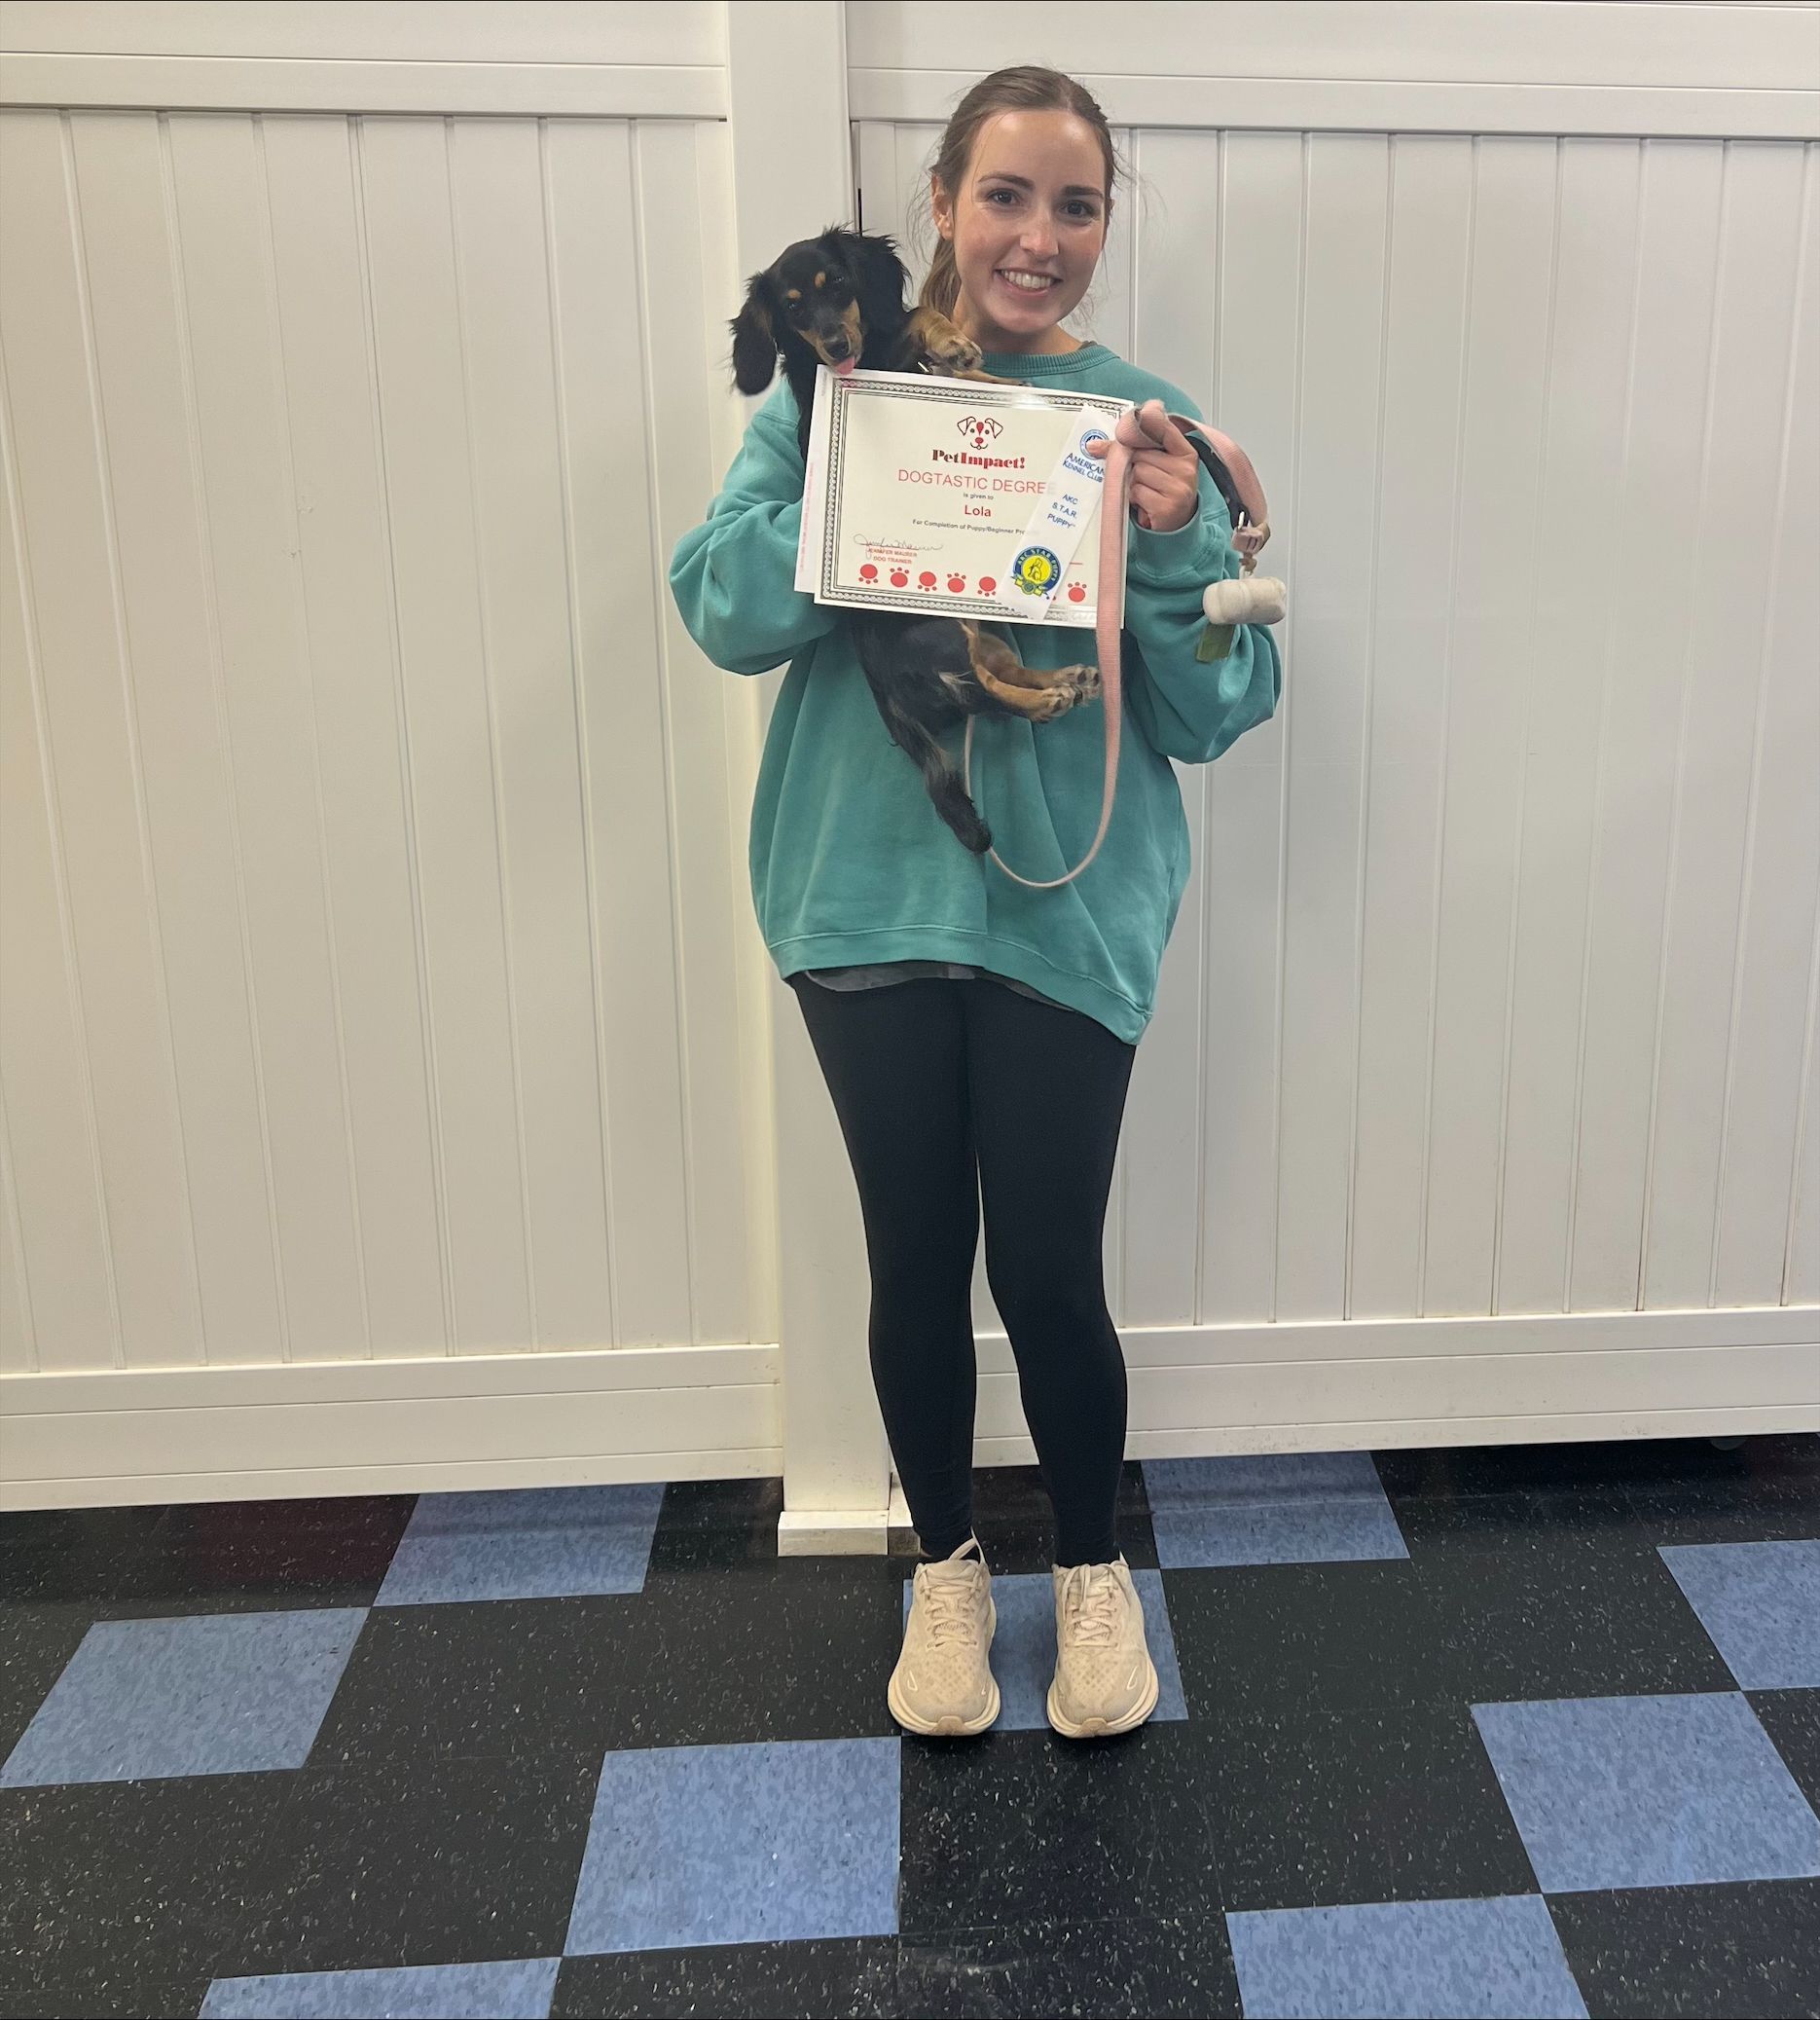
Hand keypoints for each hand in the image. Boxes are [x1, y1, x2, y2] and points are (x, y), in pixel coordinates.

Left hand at [1084, 403, 1199, 532]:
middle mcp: (1186, 469)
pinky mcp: (1167, 507)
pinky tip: (1146, 505)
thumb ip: (1133, 449)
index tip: (1128, 431)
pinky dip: (1135, 499)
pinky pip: (1137, 492)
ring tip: (1147, 493)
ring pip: (1137, 473)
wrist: (1177, 526)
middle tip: (1143, 479)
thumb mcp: (1156, 466)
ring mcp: (1178, 488)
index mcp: (1185, 453)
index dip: (1142, 428)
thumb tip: (1092, 446)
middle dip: (1134, 466)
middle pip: (1141, 454)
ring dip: (1134, 484)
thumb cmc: (1162, 491)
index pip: (1163, 428)